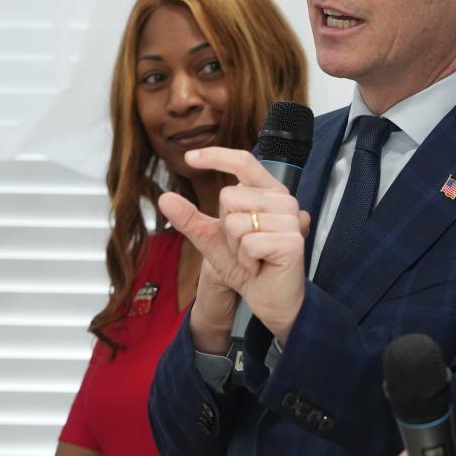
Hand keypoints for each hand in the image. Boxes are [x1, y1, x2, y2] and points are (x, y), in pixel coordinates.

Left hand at [159, 147, 310, 343]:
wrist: (269, 299)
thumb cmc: (247, 266)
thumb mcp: (213, 240)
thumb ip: (191, 219)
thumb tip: (164, 197)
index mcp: (268, 192)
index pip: (244, 162)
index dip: (217, 156)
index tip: (189, 158)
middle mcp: (284, 201)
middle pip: (229, 197)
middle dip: (227, 230)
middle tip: (245, 248)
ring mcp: (291, 219)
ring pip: (236, 222)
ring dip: (236, 248)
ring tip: (254, 258)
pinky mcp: (291, 241)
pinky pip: (249, 243)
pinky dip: (246, 261)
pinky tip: (259, 267)